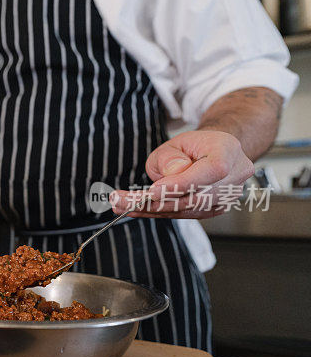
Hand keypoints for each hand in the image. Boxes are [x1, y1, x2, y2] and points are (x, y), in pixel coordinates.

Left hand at [111, 130, 254, 218]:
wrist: (214, 152)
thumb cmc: (194, 145)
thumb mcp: (175, 142)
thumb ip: (170, 157)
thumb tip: (171, 174)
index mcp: (227, 150)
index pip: (211, 170)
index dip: (183, 183)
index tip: (153, 191)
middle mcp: (234, 175)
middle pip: (197, 196)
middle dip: (157, 202)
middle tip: (122, 201)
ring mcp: (227, 196)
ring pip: (189, 209)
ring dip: (153, 210)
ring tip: (122, 205)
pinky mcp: (215, 209)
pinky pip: (186, 214)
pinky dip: (161, 212)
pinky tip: (137, 209)